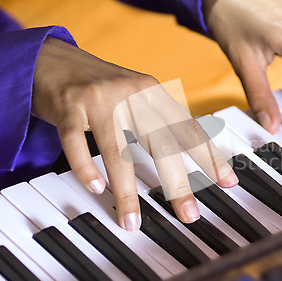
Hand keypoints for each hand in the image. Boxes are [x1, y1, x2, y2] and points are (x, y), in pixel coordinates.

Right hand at [33, 37, 237, 229]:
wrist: (53, 59)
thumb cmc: (102, 86)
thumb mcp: (137, 95)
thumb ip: (160, 119)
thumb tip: (189, 150)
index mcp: (153, 93)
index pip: (188, 128)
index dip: (209, 156)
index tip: (228, 181)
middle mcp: (131, 94)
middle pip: (160, 143)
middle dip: (178, 183)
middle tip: (189, 214)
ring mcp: (99, 100)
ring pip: (117, 151)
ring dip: (126, 191)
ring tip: (132, 221)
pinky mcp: (69, 107)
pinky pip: (77, 143)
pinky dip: (85, 167)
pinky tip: (96, 188)